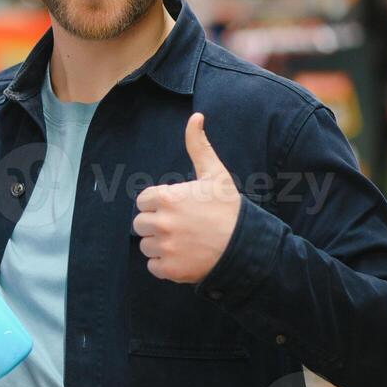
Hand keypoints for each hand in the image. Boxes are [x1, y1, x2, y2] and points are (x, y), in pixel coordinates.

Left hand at [132, 113, 240, 283]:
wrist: (246, 247)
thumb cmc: (229, 209)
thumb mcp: (215, 174)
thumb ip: (198, 146)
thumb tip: (195, 117)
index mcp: (167, 198)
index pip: (143, 201)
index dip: (158, 204)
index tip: (177, 208)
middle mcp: (162, 222)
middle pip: (141, 224)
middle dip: (157, 224)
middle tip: (182, 226)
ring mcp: (165, 247)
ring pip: (146, 245)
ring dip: (160, 245)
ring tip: (185, 241)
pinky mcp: (169, 269)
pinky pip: (153, 266)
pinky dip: (165, 264)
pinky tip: (185, 256)